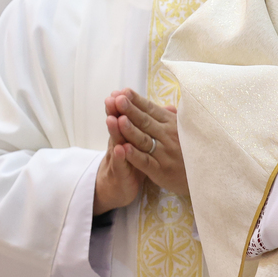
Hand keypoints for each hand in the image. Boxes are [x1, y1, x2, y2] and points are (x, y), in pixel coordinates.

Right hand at [95, 89, 145, 213]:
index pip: (127, 115)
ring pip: (116, 142)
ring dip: (115, 130)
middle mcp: (120, 142)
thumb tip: (164, 108)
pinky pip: (120, 165)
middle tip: (113, 98)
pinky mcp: (120, 173)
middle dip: (117, 111)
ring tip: (113, 119)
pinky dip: (120, 157)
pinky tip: (120, 150)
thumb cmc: (133, 160)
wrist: (117, 186)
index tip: (124, 90)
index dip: (126, 104)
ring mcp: (118, 158)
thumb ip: (149, 126)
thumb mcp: (141, 143)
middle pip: (118, 125)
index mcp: (127, 133)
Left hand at [107, 89, 188, 197]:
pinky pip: (145, 161)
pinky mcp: (161, 170)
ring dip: (130, 129)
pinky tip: (122, 148)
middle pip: (145, 121)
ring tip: (117, 119)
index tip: (123, 91)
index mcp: (172, 124)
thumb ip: (173, 118)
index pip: (151, 109)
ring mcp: (164, 153)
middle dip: (130, 110)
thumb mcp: (186, 130)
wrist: (208, 174)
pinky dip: (134, 155)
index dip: (136, 101)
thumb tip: (166, 106)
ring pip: (143, 139)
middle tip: (117, 99)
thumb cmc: (193, 151)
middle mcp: (168, 136)